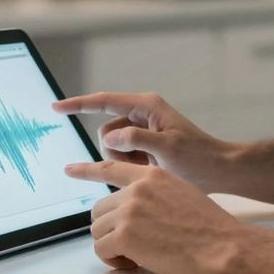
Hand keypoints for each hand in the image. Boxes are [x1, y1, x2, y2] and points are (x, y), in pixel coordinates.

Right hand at [52, 92, 234, 191]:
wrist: (218, 171)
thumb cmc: (198, 158)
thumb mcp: (168, 148)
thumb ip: (137, 139)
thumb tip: (112, 138)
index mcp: (147, 106)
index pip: (103, 102)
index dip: (78, 104)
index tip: (56, 108)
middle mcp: (142, 114)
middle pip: (106, 131)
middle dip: (116, 151)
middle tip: (144, 163)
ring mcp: (142, 131)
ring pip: (112, 147)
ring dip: (125, 161)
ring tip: (151, 168)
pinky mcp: (144, 145)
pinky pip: (122, 156)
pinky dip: (131, 166)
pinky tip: (151, 171)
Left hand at [65, 159, 250, 273]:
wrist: (222, 245)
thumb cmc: (208, 225)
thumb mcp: (180, 191)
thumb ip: (153, 192)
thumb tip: (134, 206)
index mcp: (150, 176)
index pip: (110, 168)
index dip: (86, 170)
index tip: (70, 169)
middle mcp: (136, 189)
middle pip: (99, 209)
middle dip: (110, 229)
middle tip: (130, 243)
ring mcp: (129, 211)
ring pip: (98, 230)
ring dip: (112, 246)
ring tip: (136, 255)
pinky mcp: (125, 235)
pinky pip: (102, 250)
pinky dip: (114, 261)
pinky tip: (134, 263)